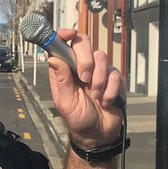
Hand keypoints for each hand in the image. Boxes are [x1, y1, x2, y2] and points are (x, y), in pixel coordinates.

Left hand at [44, 29, 124, 147]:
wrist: (98, 134)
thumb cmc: (78, 118)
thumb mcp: (65, 102)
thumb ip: (60, 79)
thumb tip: (52, 57)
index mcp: (65, 69)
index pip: (63, 44)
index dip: (64, 35)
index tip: (69, 34)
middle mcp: (81, 66)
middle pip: (84, 43)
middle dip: (85, 60)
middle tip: (84, 79)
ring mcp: (99, 71)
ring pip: (101, 57)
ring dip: (98, 80)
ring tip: (95, 96)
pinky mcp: (114, 79)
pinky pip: (115, 74)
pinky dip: (110, 90)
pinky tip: (105, 101)